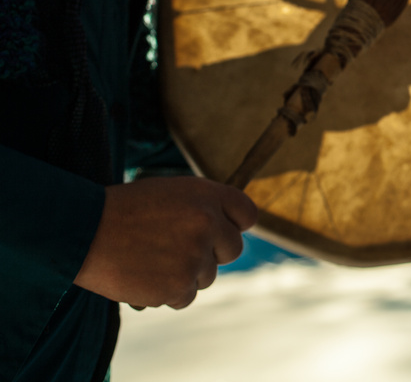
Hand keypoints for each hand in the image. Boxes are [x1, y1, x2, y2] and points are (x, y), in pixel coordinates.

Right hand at [74, 176, 257, 308]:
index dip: (235, 225)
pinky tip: (144, 276)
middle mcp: (208, 224)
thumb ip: (203, 206)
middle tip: (178, 249)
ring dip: (185, 274)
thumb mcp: (169, 192)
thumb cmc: (122, 210)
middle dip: (211, 253)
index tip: (220, 232)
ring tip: (152, 259)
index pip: (247, 214)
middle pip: (232, 250)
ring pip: (207, 276)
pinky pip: (185, 297)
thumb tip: (229, 227)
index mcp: (207, 195)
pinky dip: (168, 293)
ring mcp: (194, 256)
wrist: (83, 231)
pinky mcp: (178, 286)